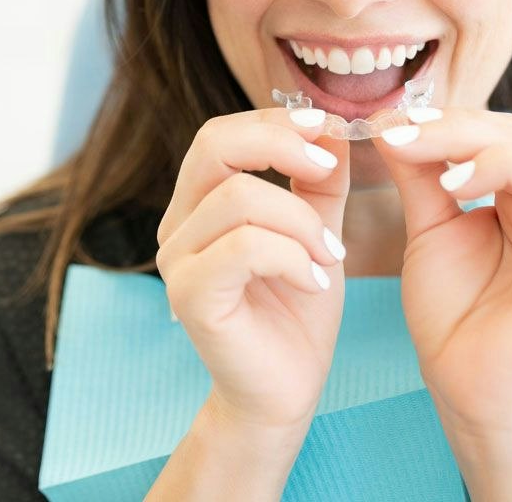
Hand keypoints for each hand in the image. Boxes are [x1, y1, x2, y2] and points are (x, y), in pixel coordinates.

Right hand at [156, 107, 350, 431]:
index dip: (274, 121)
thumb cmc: (296, 309)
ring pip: (240, 196)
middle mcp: (179, 224)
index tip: (328, 128)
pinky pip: (245, 246)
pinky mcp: (190, 296)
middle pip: (215, 144)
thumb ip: (320, 180)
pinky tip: (314, 281)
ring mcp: (178, 260)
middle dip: (279, 143)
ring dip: (302, 220)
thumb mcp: (317, 229)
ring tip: (329, 254)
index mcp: (201, 202)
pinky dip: (292, 255)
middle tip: (328, 169)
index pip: (222, 133)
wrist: (283, 391)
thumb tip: (333, 126)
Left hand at [371, 108, 511, 433]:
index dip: (450, 122)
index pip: (498, 133)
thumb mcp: (429, 228)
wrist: (459, 383)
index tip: (394, 127)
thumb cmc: (451, 308)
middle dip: (466, 134)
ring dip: (508, 161)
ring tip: (454, 183)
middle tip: (412, 145)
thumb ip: (417, 173)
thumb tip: (390, 116)